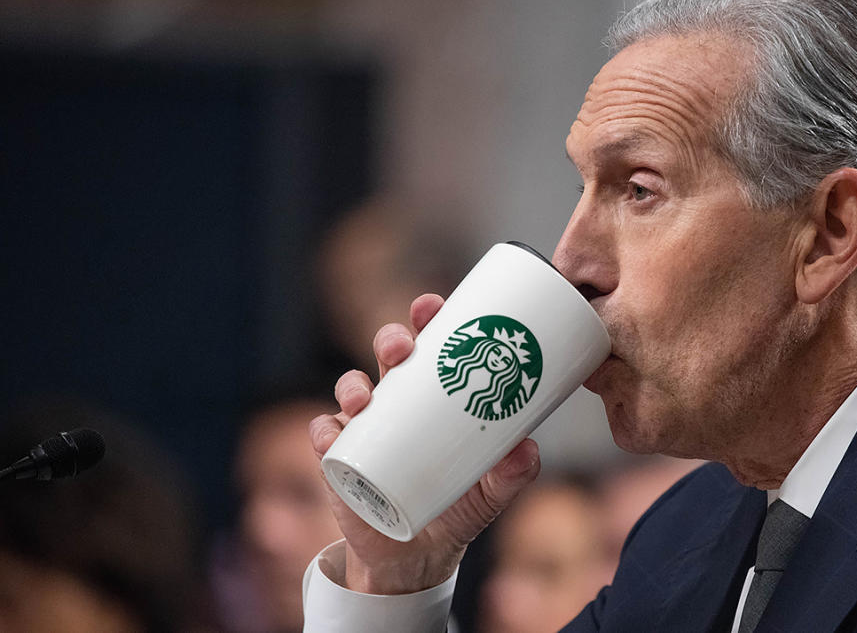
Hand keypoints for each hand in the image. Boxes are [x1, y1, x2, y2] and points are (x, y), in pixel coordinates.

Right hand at [309, 293, 541, 593]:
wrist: (420, 553)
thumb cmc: (459, 505)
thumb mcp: (492, 490)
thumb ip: (513, 472)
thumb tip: (528, 449)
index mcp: (436, 393)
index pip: (431, 343)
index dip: (428, 318)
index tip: (431, 306)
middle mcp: (399, 401)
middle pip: (389, 355)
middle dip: (391, 340)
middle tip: (401, 349)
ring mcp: (366, 427)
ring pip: (351, 387)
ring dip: (352, 385)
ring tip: (363, 399)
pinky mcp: (340, 459)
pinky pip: (325, 434)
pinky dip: (324, 431)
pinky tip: (331, 436)